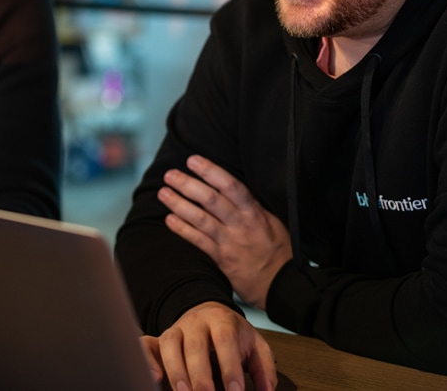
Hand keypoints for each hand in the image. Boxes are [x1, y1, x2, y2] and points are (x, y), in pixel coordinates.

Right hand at [140, 301, 275, 390]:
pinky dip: (148, 360)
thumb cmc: (234, 336)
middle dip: (200, 375)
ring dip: (176, 372)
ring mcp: (176, 329)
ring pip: (171, 345)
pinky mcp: (160, 338)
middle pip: (196, 345)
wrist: (209, 313)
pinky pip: (147, 344)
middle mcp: (197, 322)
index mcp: (223, 320)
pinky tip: (156, 378)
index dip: (229, 366)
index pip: (225, 340)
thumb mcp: (255, 346)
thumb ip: (264, 369)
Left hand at [159, 155, 291, 308]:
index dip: (211, 171)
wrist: (283, 285)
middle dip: (188, 184)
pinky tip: (169, 220)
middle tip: (170, 174)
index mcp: (255, 212)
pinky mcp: (223, 259)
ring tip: (163, 193)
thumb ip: (251, 207)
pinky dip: (183, 230)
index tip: (193, 160)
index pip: (231, 186)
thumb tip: (230, 189)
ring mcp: (231, 242)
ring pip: (201, 219)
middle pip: (211, 199)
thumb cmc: (279, 251)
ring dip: (179, 204)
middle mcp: (241, 224)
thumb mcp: (272, 222)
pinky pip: (199, 241)